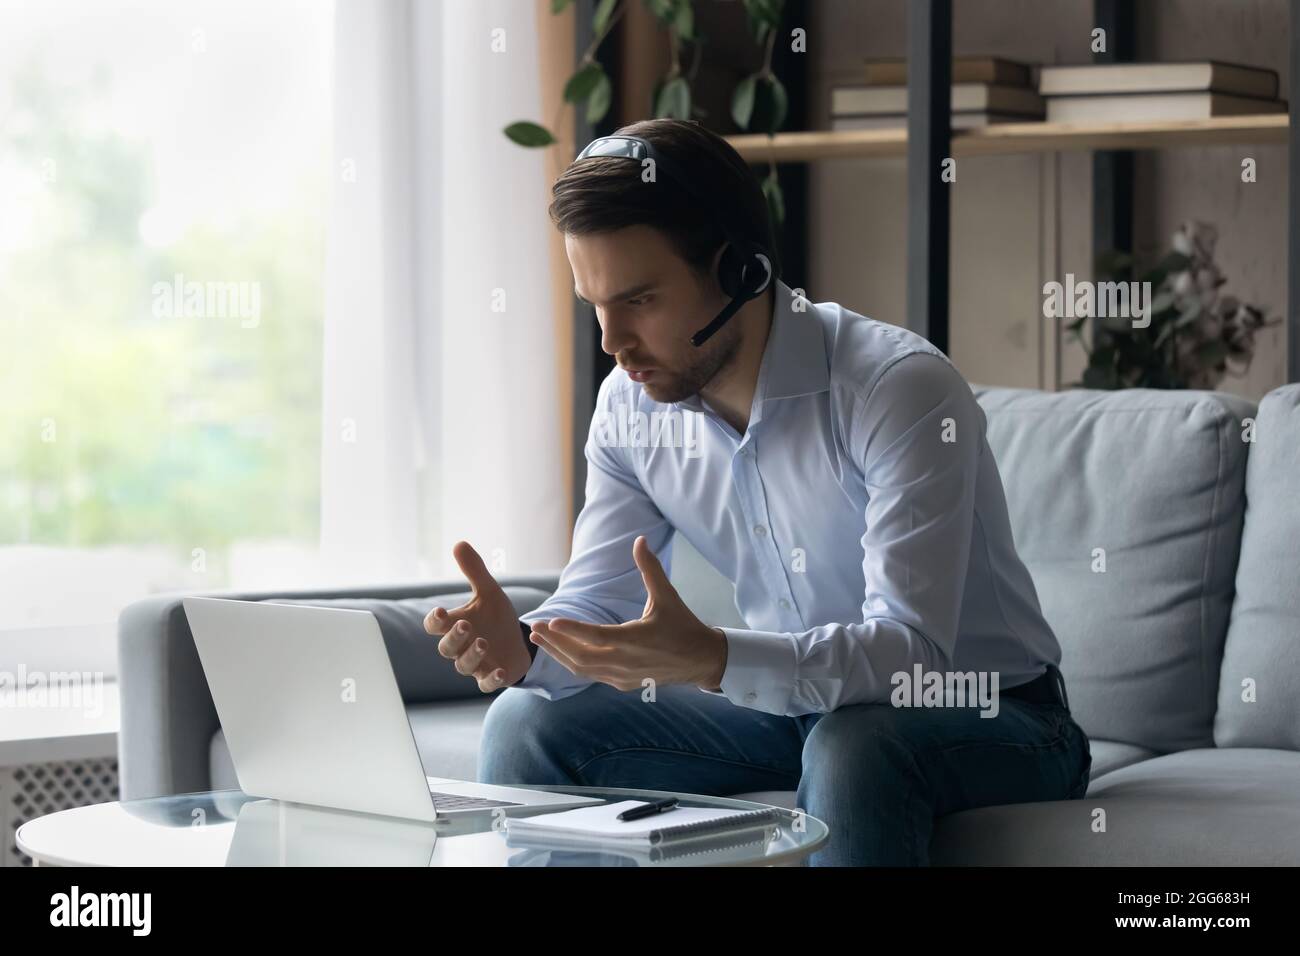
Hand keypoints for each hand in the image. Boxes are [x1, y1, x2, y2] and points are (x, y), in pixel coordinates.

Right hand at [424, 541, 532, 692]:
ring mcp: (475, 664)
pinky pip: (485, 684)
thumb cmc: (496, 617)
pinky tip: (500, 671)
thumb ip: (474, 571)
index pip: (435, 626)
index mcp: (455, 625)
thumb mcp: (489, 592)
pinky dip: (491, 679)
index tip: (441, 610)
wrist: (518, 640)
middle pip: (445, 648)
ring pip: (463, 666)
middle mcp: (461, 646)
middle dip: (453, 637)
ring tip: (483, 642)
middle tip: (465, 625)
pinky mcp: (492, 677)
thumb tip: (460, 543)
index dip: (435, 621)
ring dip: (471, 655)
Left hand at [530, 535, 727, 692]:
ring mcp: (622, 676)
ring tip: (540, 639)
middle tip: (535, 627)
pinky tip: (561, 651)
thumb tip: (639, 539)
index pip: (595, 636)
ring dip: (559, 654)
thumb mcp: (667, 595)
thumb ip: (649, 568)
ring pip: (582, 669)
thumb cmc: (683, 625)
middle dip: (555, 642)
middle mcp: (625, 662)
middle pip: (580, 656)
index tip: (550, 620)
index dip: (571, 629)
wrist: (700, 661)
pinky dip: (573, 663)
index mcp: (634, 639)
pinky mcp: (622, 684)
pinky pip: (591, 675)